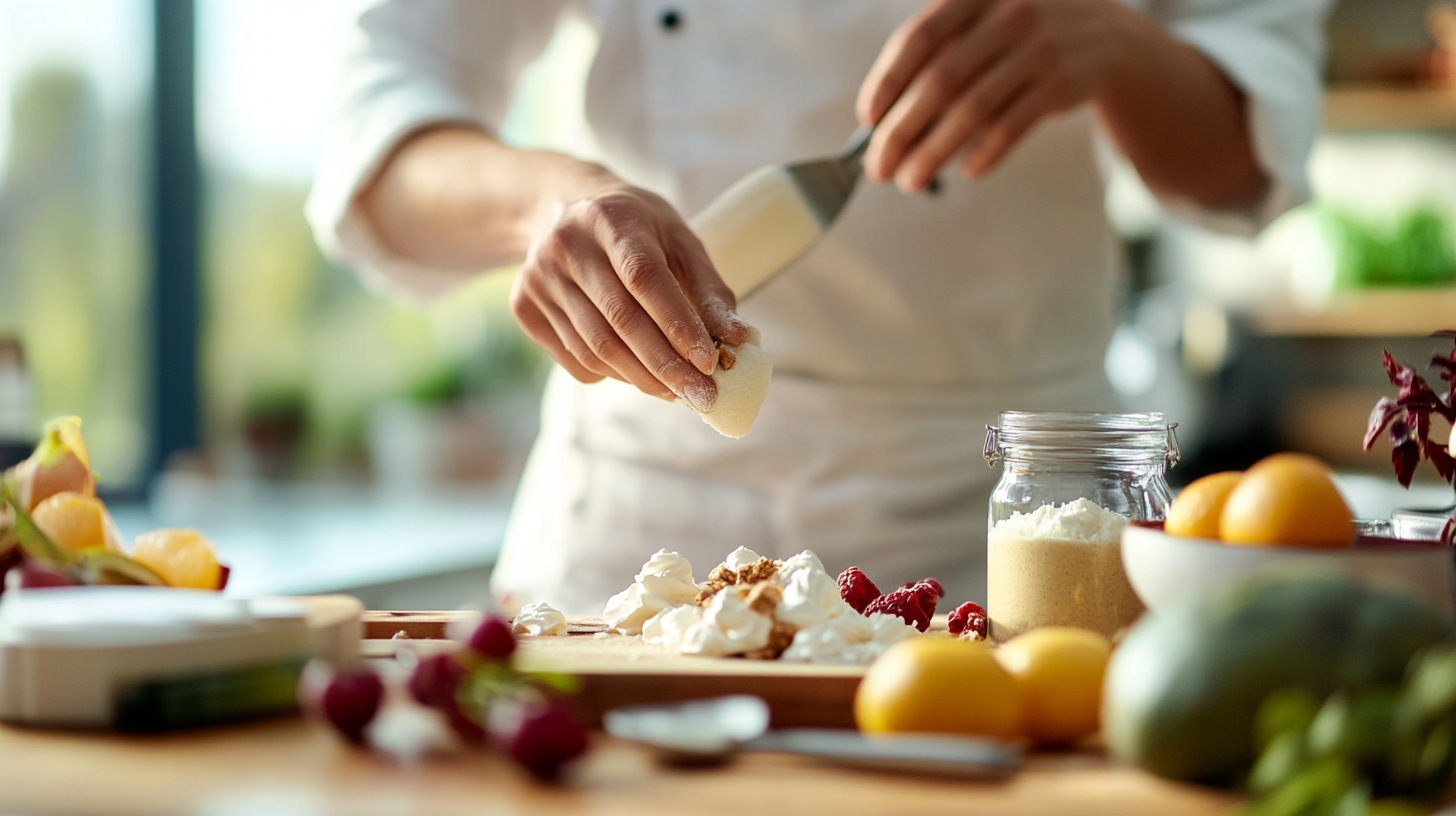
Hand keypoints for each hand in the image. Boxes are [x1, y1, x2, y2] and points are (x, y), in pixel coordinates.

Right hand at [510, 179, 748, 410]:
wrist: (558, 207)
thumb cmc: (634, 226)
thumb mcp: (676, 238)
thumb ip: (708, 287)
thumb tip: (738, 340)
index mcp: (610, 218)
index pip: (644, 279)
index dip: (677, 324)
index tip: (709, 362)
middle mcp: (566, 245)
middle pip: (620, 322)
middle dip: (666, 367)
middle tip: (701, 397)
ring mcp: (538, 278)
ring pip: (596, 348)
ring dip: (642, 379)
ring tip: (677, 392)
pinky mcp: (523, 307)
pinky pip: (575, 358)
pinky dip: (613, 375)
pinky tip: (637, 372)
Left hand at [858, 0, 1131, 191]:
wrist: (1107, 34)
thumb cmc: (1020, 33)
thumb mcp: (983, 18)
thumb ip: (940, 53)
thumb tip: (883, 121)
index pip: (918, 38)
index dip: (886, 81)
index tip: (867, 120)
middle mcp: (1008, 13)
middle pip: (940, 82)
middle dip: (901, 132)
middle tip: (879, 168)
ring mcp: (1039, 47)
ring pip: (972, 111)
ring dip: (934, 152)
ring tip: (910, 180)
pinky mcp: (1063, 82)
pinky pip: (1012, 126)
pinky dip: (985, 152)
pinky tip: (964, 171)